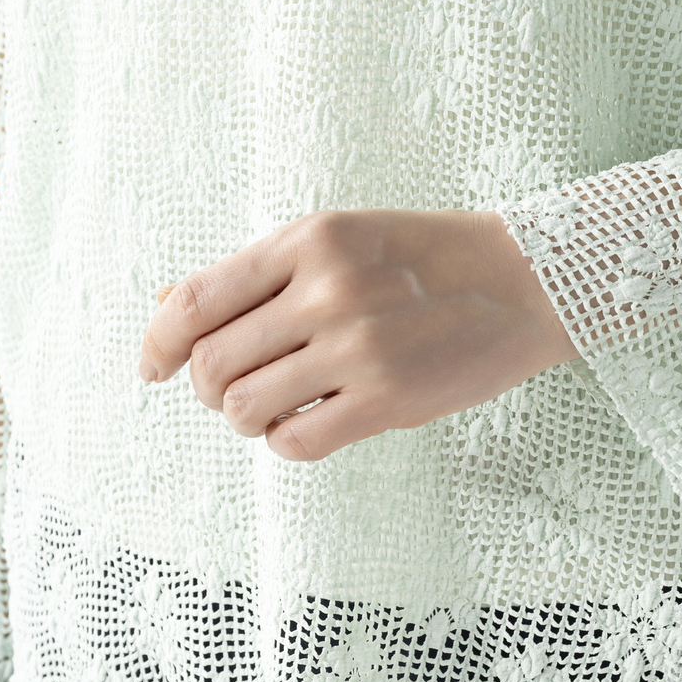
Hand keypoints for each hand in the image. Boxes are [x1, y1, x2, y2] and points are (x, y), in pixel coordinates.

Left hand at [138, 208, 580, 460]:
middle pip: (212, 366)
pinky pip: (295, 443)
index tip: (154, 368)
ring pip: (244, 410)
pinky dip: (288, 442)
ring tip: (282, 406)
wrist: (527, 282)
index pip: (194, 302)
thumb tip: (163, 306)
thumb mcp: (342, 238)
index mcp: (308, 239)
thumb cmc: (430, 258)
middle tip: (241, 389)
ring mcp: (358, 347)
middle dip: (212, 388)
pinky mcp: (388, 400)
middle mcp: (326, 290)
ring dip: (249, 418)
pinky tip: (314, 423)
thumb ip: (258, 272)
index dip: (159, 344)